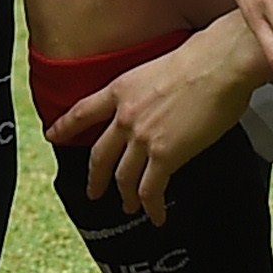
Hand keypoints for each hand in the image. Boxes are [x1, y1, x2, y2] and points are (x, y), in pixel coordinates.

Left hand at [57, 18, 272, 222]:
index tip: (53, 136)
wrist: (219, 63)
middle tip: (93, 191)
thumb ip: (146, 93)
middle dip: (94, 178)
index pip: (82, 112)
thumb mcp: (156, 67)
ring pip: (123, 177)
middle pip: (99, 155)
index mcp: (121, 88)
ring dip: (125, 196)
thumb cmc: (201, 57)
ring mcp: (142, 137)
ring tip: (129, 206)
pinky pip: (151, 190)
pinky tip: (156, 215)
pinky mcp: (164, 155)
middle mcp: (125, 115)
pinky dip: (151, 207)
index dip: (65, 127)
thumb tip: (157, 109)